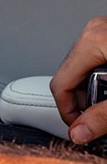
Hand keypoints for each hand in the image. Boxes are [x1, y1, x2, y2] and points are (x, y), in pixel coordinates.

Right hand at [50, 17, 106, 143]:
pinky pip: (95, 59)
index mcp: (93, 41)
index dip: (69, 112)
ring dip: (96, 90)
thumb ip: (103, 117)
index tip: (80, 128)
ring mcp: (103, 30)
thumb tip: (78, 133)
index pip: (60, 84)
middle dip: (85, 101)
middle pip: (70, 76)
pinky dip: (104, 77)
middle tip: (104, 115)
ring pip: (83, 68)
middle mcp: (94, 31)